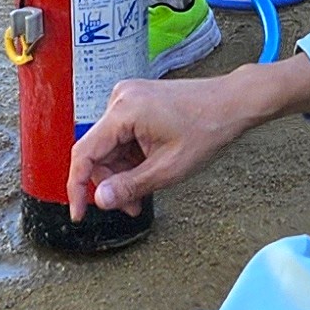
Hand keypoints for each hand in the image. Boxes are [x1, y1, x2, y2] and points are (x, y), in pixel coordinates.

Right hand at [67, 52, 309, 217]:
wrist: (232, 102)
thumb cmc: (207, 129)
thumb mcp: (168, 169)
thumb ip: (130, 186)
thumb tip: (99, 200)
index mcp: (123, 111)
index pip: (83, 153)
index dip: (77, 187)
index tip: (79, 212)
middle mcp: (120, 98)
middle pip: (98, 152)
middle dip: (111, 183)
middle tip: (131, 206)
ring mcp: (128, 97)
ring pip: (110, 146)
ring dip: (123, 172)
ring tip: (145, 190)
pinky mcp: (137, 100)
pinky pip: (122, 135)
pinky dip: (132, 156)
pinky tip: (149, 167)